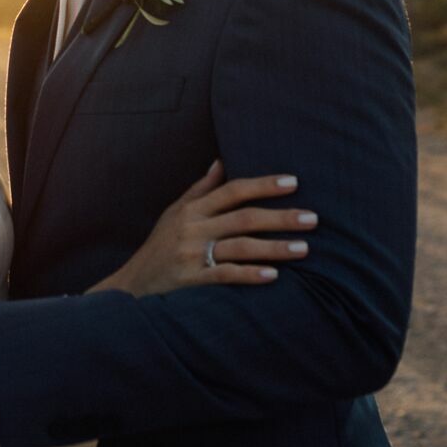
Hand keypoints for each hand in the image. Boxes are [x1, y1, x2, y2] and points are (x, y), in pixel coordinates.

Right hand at [90, 160, 317, 296]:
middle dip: (280, 217)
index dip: (263, 185)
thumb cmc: (160, 246)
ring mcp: (192, 254)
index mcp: (192, 209)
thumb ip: (201, 189)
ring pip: (240, 246)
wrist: (133, 284)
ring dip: (275, 247)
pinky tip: (274, 276)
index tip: (293, 182)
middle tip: (313, 218)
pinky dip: (250, 275)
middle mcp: (193, 228)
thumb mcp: (175, 213)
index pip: (232, 190)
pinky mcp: (191, 279)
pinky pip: (225, 275)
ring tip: (305, 248)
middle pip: (243, 218)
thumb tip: (221, 161)